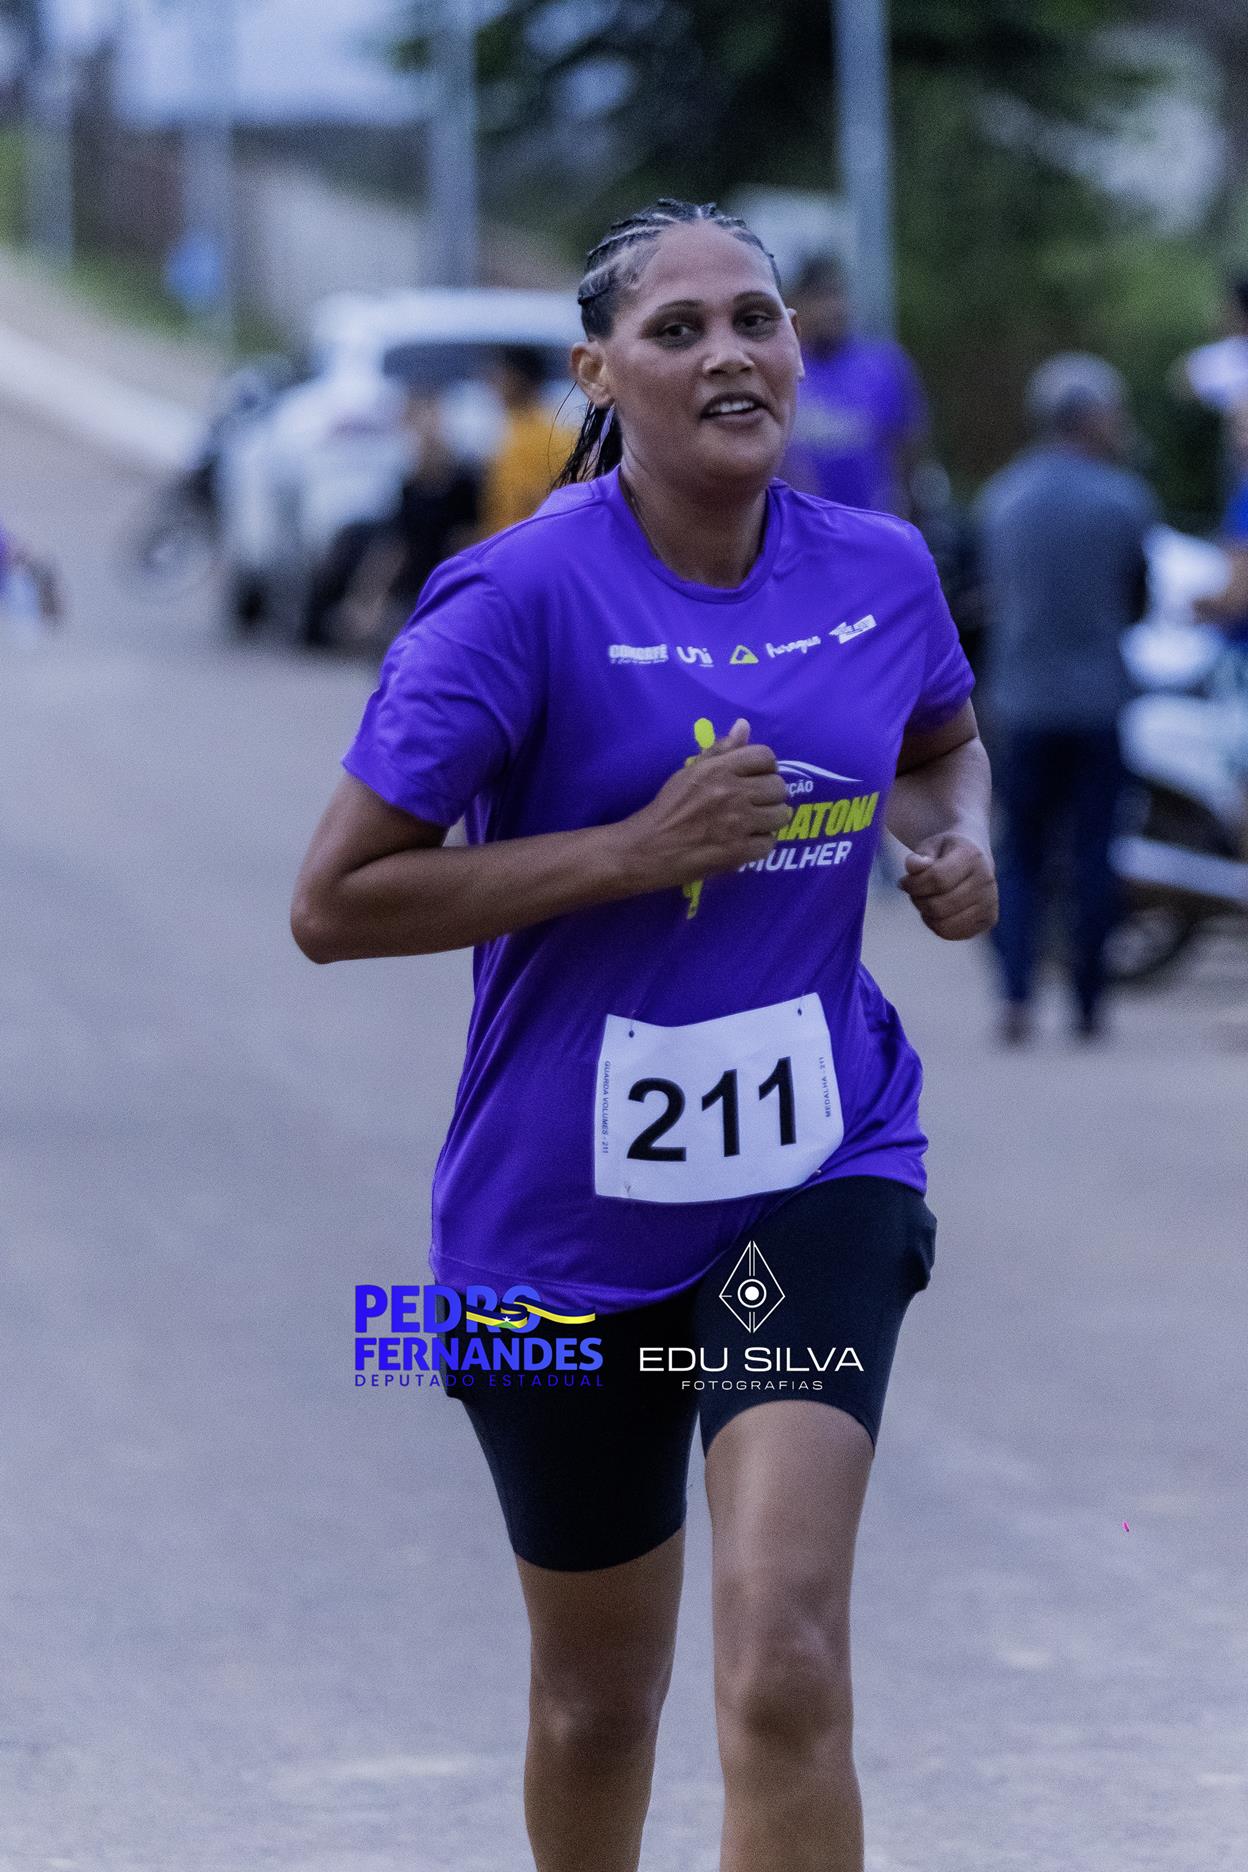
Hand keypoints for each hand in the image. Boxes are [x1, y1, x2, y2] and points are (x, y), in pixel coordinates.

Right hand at [617, 718, 791, 892]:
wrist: (648, 848)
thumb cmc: (667, 808)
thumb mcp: (689, 772)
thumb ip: (720, 750)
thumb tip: (744, 725)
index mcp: (719, 769)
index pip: (765, 756)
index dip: (765, 767)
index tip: (756, 777)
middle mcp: (732, 792)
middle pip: (778, 787)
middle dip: (771, 795)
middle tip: (756, 803)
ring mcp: (738, 823)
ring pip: (781, 815)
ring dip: (770, 820)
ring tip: (754, 823)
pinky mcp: (739, 851)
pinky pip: (770, 843)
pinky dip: (760, 843)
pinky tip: (746, 842)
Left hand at [897, 833, 997, 939]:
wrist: (974, 859)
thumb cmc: (946, 853)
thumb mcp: (931, 845)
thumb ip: (920, 855)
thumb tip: (914, 866)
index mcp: (973, 856)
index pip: (937, 879)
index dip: (914, 884)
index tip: (904, 882)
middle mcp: (986, 880)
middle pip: (939, 905)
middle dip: (918, 900)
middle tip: (914, 892)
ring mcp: (990, 902)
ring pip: (944, 924)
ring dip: (926, 914)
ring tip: (926, 900)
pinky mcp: (989, 920)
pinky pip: (952, 933)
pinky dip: (936, 925)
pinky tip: (936, 912)